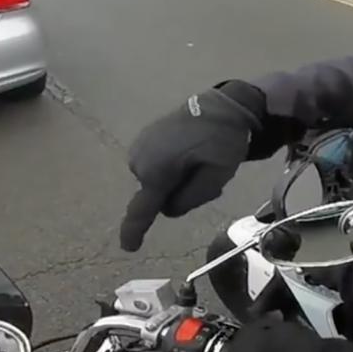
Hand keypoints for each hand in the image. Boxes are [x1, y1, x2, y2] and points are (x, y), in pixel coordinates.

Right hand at [119, 88, 260, 250]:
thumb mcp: (216, 177)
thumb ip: (190, 199)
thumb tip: (168, 208)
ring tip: (197, 159)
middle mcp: (141, 158)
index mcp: (157, 170)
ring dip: (175, 179)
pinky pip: (155, 165)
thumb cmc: (223, 140)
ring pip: (157, 181)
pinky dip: (171, 166)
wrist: (224, 104)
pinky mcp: (145, 137)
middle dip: (177, 192)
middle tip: (204, 173)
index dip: (134, 231)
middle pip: (157, 195)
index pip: (143, 209)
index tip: (128, 247)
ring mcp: (140, 145)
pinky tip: (188, 152)